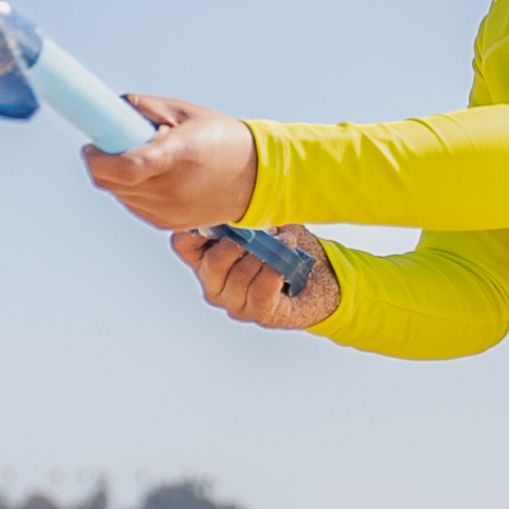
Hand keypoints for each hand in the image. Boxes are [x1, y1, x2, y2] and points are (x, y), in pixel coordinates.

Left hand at [79, 97, 259, 229]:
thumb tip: (109, 108)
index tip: (91, 145)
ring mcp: (169, 212)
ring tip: (147, 158)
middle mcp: (171, 191)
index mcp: (177, 158)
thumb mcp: (184, 113)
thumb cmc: (221, 139)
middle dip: (103, 162)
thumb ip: (143, 107)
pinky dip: (132, 190)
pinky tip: (154, 176)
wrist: (256, 178)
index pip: (123, 167)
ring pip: (120, 195)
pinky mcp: (168, 224)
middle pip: (113, 183)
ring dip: (118, 177)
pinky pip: (134, 206)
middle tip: (116, 142)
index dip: (97, 158)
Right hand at [175, 224, 337, 328]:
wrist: (325, 278)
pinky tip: (288, 261)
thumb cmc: (289, 246)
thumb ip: (247, 210)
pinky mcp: (260, 314)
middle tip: (268, 228)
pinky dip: (276, 271)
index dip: (196, 227)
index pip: (183, 244)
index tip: (225, 213)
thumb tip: (241, 194)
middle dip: (243, 241)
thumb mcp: (267, 218)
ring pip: (239, 276)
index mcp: (207, 258)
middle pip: (213, 262)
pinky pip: (260, 291)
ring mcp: (235, 302)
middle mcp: (215, 284)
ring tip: (287, 241)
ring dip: (267, 255)